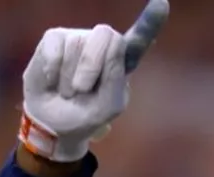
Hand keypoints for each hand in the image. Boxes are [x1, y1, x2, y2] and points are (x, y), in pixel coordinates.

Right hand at [19, 0, 169, 162]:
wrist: (53, 126)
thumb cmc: (85, 115)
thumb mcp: (107, 106)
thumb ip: (116, 77)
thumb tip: (110, 43)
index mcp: (122, 60)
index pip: (139, 38)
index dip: (150, 21)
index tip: (161, 3)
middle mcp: (102, 44)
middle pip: (106, 35)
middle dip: (92, 64)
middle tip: (82, 89)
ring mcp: (78, 38)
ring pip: (76, 44)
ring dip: (69, 78)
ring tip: (68, 90)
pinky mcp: (54, 39)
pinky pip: (55, 47)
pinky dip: (52, 71)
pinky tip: (52, 81)